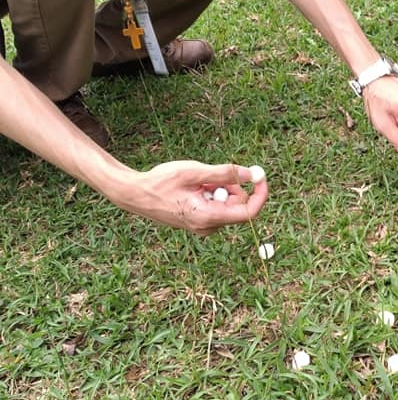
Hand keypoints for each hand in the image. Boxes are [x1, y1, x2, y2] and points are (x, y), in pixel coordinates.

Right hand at [117, 162, 268, 234]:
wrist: (135, 194)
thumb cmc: (161, 182)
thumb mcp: (194, 172)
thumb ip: (224, 174)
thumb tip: (252, 174)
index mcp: (209, 217)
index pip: (249, 212)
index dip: (260, 194)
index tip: (260, 175)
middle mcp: (209, 226)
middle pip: (237, 205)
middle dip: (232, 186)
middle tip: (212, 173)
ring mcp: (204, 226)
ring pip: (227, 203)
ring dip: (219, 188)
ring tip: (196, 181)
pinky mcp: (200, 222)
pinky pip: (216, 205)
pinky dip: (211, 192)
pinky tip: (192, 188)